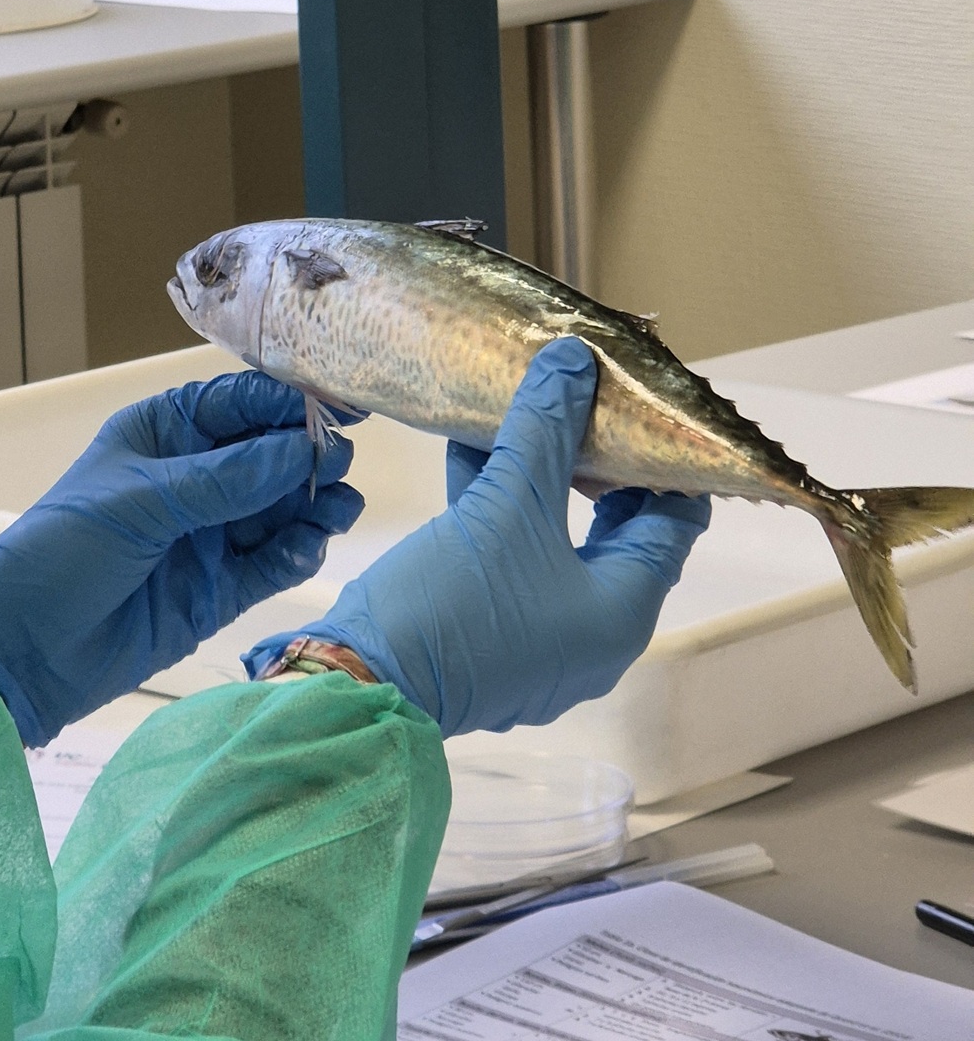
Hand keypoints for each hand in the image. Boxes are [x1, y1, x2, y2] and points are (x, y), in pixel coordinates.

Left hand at [0, 373, 362, 744]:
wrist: (26, 650)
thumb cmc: (62, 553)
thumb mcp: (139, 503)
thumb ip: (224, 480)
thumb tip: (299, 449)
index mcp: (163, 435)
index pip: (237, 404)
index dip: (287, 403)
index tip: (337, 408)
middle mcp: (193, 478)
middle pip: (270, 456)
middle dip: (307, 456)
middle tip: (336, 464)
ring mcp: (209, 535)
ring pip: (281, 510)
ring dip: (313, 506)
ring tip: (336, 510)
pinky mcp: (220, 589)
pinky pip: (272, 563)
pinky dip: (295, 553)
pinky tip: (306, 549)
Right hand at [245, 337, 709, 735]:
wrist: (365, 682)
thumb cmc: (456, 602)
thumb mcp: (505, 505)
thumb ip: (543, 429)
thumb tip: (572, 358)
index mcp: (624, 609)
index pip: (675, 520)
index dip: (663, 458)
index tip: (639, 406)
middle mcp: (596, 632)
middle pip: (613, 531)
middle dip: (593, 463)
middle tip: (578, 402)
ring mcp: (543, 640)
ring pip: (554, 544)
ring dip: (536, 483)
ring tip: (519, 417)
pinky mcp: (491, 638)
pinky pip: (512, 564)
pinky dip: (499, 516)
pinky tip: (469, 457)